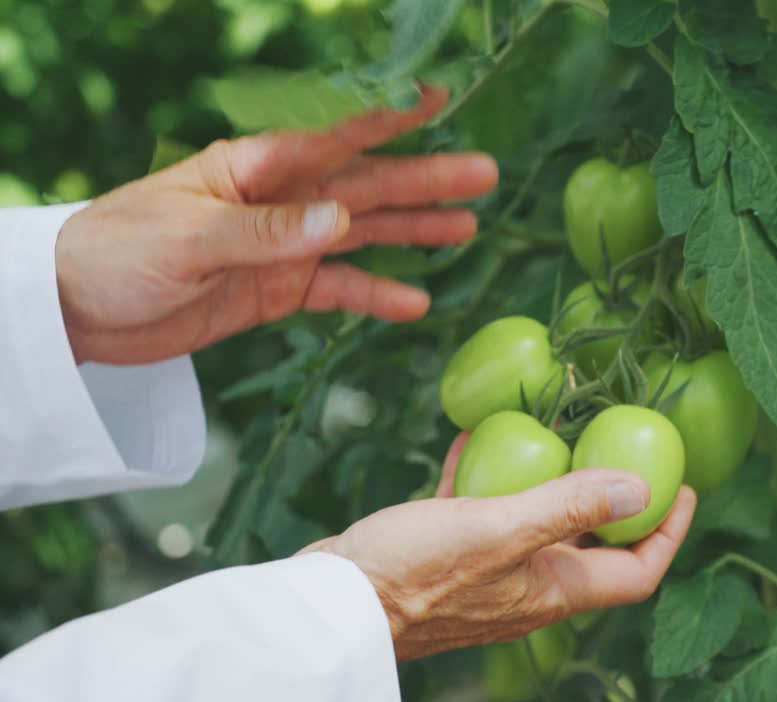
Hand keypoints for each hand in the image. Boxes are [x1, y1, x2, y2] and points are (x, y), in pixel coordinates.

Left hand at [55, 85, 498, 364]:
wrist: (77, 311)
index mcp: (252, 167)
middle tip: (483, 173)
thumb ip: (266, 231)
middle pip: (363, 184)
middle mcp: (278, 199)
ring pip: (361, 232)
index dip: (386, 118)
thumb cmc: (118, 252)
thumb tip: (342, 221)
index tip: (437, 100)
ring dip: (413, 230)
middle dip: (423, 179)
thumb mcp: (188, 238)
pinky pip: (337, 289)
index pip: (331, 136)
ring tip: (467, 229)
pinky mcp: (277, 288)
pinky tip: (415, 303)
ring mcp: (281, 244)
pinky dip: (375, 295)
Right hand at [300, 434, 697, 660]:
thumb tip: (643, 487)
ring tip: (558, 432)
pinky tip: (477, 438)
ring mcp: (486, 575)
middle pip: (593, 548)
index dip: (669, 533)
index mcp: (553, 590)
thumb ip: (570, 507)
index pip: (636, 573)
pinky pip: (481, 513)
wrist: (332, 607)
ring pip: (536, 526)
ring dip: (550, 482)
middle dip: (613, 501)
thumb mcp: (499, 530)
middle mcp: (528, 588)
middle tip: (623, 448)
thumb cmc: (415, 572)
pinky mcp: (445, 558)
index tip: (684, 488)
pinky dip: (488, 478)